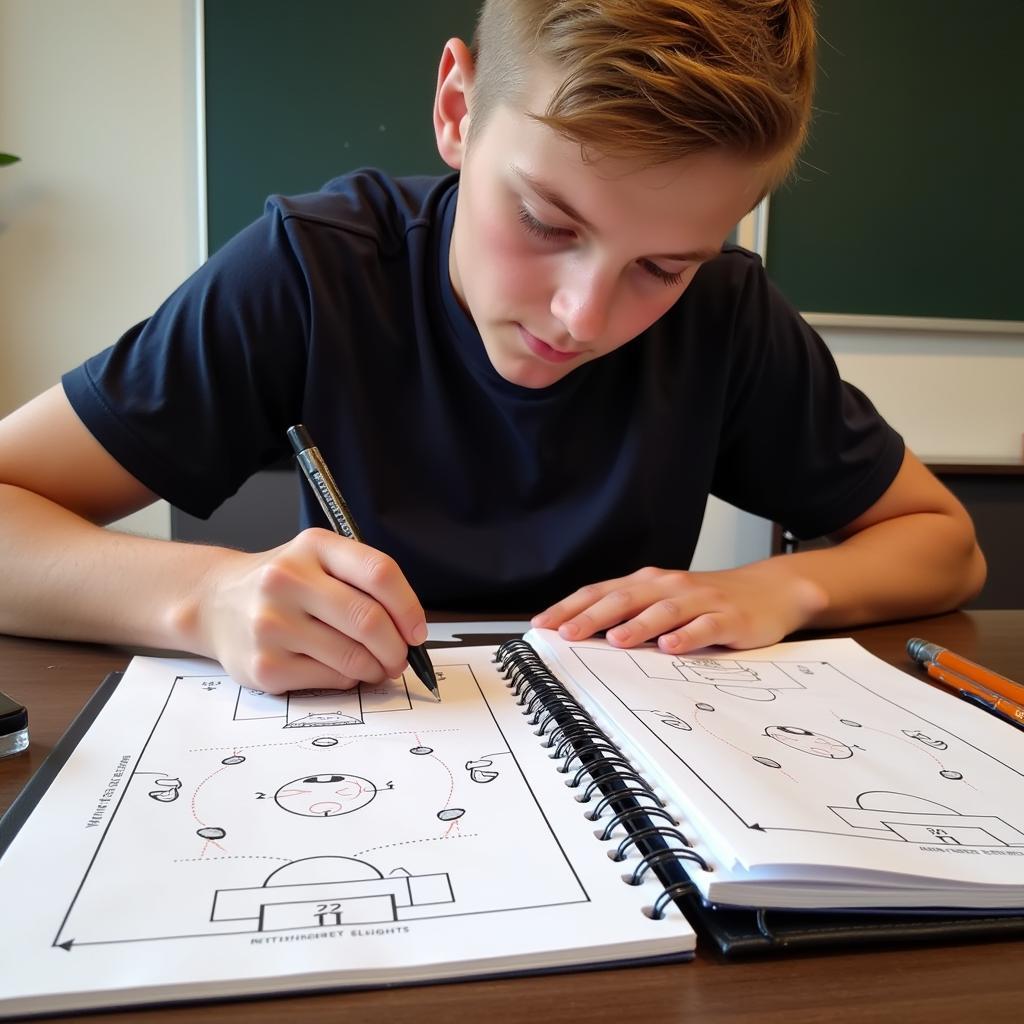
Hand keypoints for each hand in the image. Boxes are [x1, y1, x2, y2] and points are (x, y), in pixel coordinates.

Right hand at [190, 528, 427, 693]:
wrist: (216, 602)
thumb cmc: (285, 584)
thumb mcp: (318, 560)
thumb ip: (364, 583)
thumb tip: (410, 632)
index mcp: (313, 546)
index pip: (379, 573)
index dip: (409, 607)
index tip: (417, 631)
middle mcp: (287, 580)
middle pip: (369, 620)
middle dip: (396, 648)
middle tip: (400, 657)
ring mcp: (272, 624)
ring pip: (353, 657)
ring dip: (376, 668)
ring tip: (374, 666)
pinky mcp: (264, 665)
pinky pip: (330, 679)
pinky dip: (348, 679)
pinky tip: (340, 669)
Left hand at [531, 563, 826, 653]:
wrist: (770, 590)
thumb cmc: (708, 600)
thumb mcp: (665, 602)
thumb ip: (630, 613)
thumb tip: (582, 632)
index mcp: (649, 583)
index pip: (601, 592)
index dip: (571, 607)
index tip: (543, 625)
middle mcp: (670, 587)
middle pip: (625, 598)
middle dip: (593, 616)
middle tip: (567, 634)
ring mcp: (700, 601)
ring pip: (663, 610)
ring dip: (638, 624)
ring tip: (616, 639)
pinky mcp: (728, 618)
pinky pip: (705, 627)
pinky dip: (687, 635)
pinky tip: (671, 646)